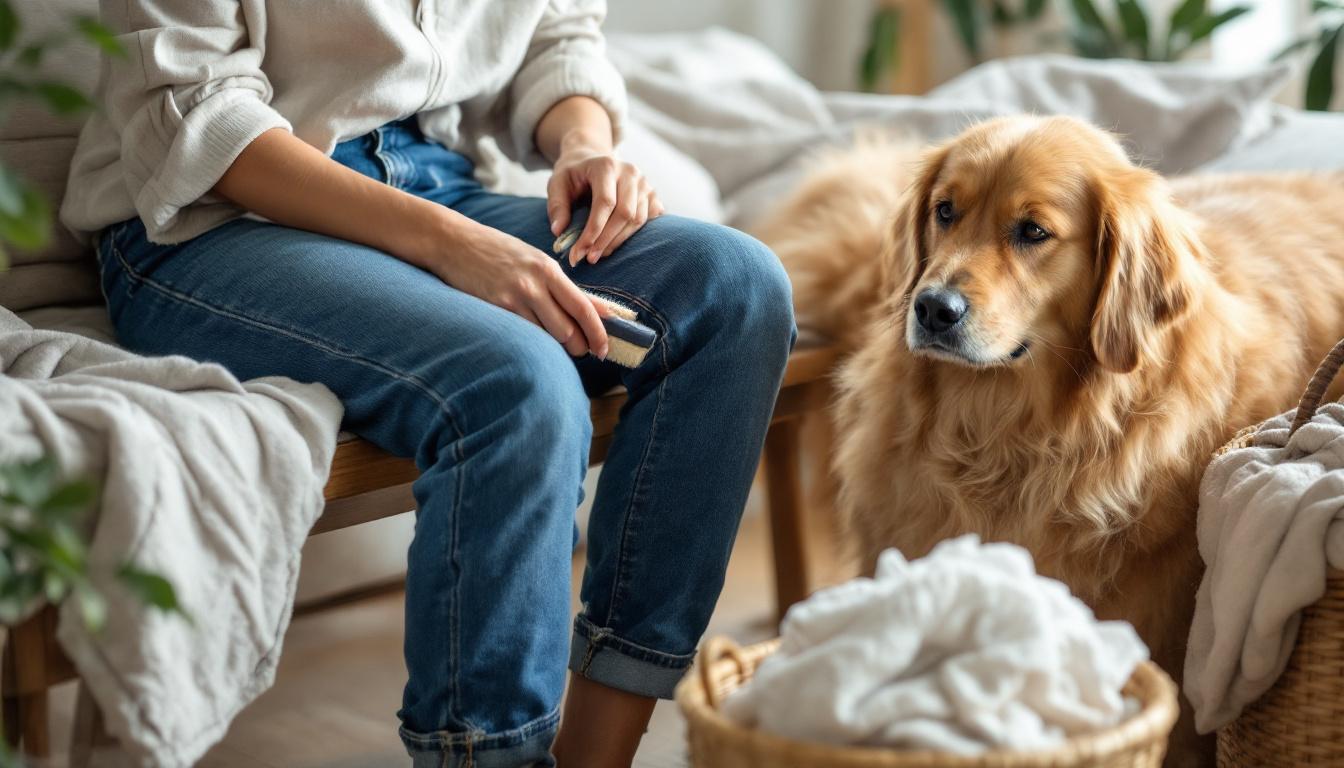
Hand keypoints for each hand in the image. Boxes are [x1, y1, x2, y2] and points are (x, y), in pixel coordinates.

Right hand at [429, 217, 609, 358]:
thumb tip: (603, 311)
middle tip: (580, 349)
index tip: (605, 349)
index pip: (583, 307)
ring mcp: (514, 297)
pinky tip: (533, 338)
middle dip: (578, 346)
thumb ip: (567, 289)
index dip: (598, 333)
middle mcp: (535, 283)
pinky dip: (534, 342)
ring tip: (556, 344)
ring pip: (548, 336)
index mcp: (549, 270)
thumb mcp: (537, 262)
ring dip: (557, 347)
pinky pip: (525, 334)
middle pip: (568, 330)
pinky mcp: (496, 308)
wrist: (455, 243)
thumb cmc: (500, 253)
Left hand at [547, 147, 663, 266]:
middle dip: (606, 240)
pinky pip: (649, 221)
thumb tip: (559, 232)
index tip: (580, 251)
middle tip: (589, 258)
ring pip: (638, 220)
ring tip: (599, 254)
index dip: (594, 230)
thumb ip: (557, 206)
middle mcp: (630, 172)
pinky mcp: (652, 194)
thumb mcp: (556, 183)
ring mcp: (645, 183)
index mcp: (606, 165)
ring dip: (618, 242)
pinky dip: (634, 236)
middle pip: (625, 213)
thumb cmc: (573, 174)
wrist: (591, 159)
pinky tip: (615, 244)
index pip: (605, 203)